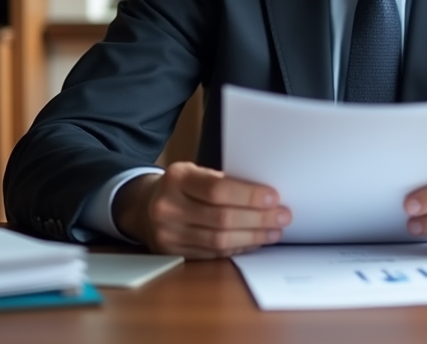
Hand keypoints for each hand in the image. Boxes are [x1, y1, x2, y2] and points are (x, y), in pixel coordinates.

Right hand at [112, 162, 291, 258]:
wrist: (144, 206)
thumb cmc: (180, 186)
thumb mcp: (194, 172)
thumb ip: (223, 181)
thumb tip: (265, 195)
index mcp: (176, 179)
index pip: (218, 189)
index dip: (249, 195)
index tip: (274, 197)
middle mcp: (168, 207)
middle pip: (221, 218)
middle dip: (258, 219)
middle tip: (282, 216)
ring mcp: (168, 234)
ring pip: (219, 241)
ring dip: (252, 237)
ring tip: (273, 231)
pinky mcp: (173, 253)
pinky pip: (212, 254)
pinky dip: (237, 247)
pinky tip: (254, 242)